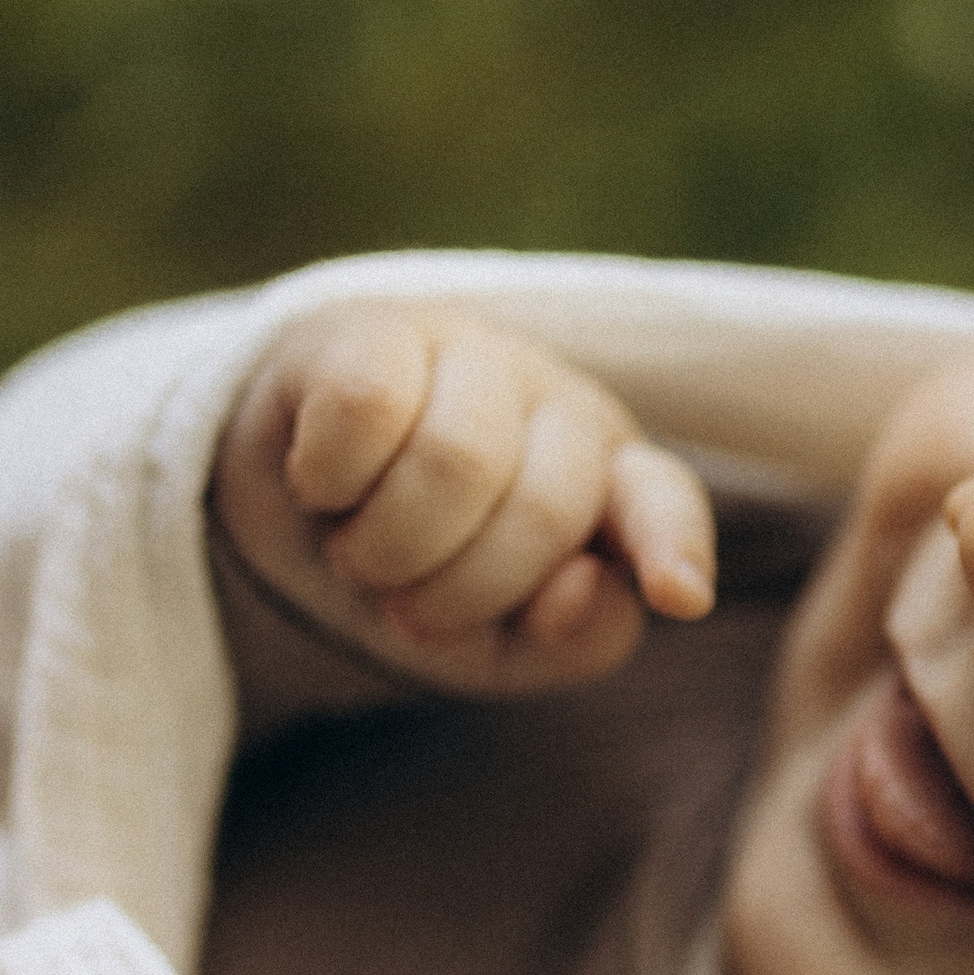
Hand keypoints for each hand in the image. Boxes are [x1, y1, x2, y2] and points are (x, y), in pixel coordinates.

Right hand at [214, 300, 717, 695]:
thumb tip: (585, 583)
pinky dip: (330, 480)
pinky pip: (367, 407)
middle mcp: (559, 409)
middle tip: (403, 601)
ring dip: (384, 549)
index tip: (678, 595)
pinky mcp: (374, 328)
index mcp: (611, 488)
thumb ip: (576, 639)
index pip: (663, 502)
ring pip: (456, 458)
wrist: (295, 520)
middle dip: (456, 593)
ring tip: (360, 551)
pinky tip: (323, 483)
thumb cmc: (423, 585)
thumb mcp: (503, 646)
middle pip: (541, 510)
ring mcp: (474, 355)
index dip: (671, 546)